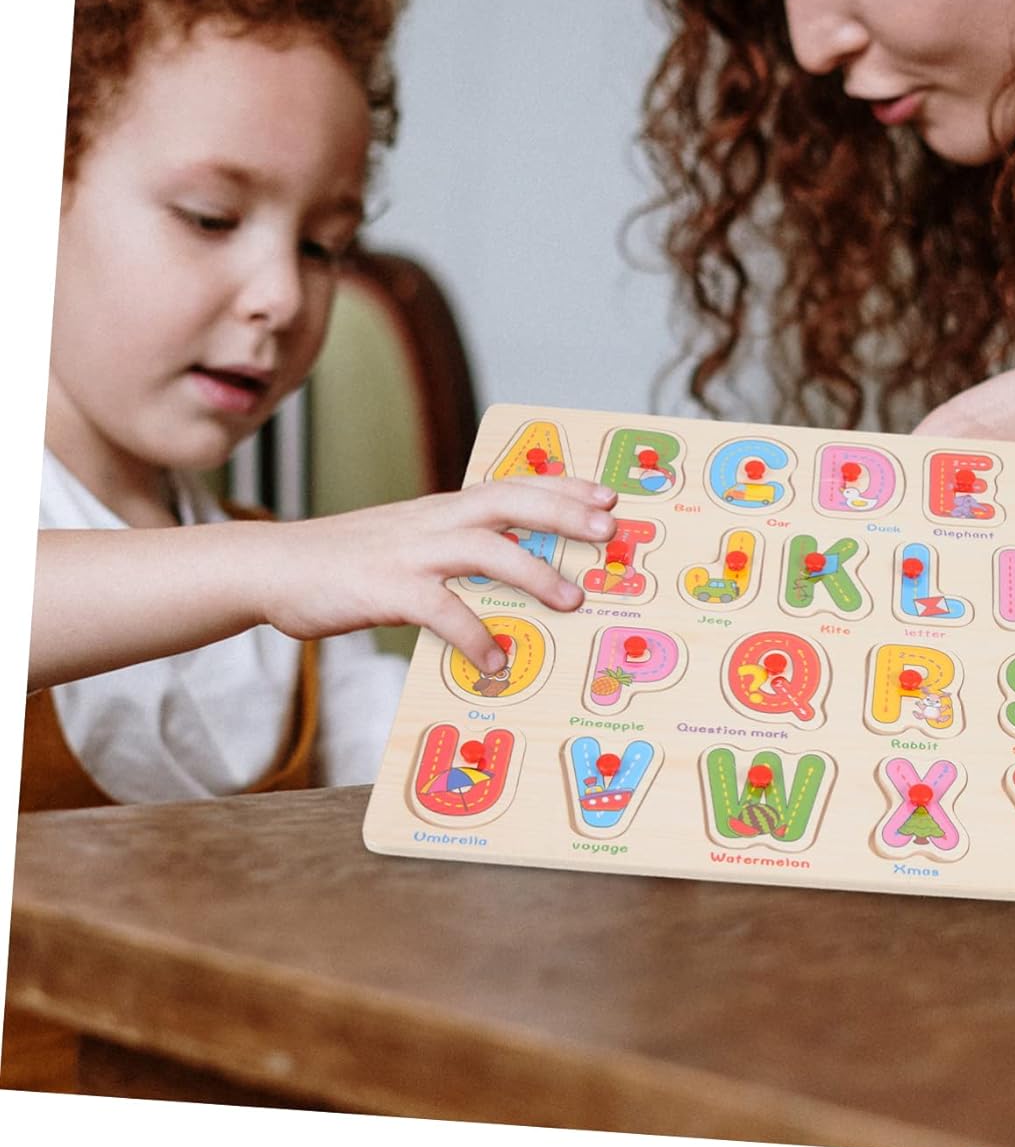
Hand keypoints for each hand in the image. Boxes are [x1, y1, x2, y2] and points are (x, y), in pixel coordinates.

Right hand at [254, 475, 617, 670]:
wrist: (272, 567)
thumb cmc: (349, 563)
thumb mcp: (410, 542)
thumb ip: (457, 552)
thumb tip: (514, 575)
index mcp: (442, 509)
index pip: (512, 485)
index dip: (562, 488)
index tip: (608, 496)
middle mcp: (432, 521)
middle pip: (509, 502)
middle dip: (563, 513)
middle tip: (609, 531)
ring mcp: (409, 553)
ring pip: (484, 549)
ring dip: (533, 573)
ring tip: (573, 601)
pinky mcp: (385, 589)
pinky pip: (441, 610)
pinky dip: (474, 635)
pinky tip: (496, 661)